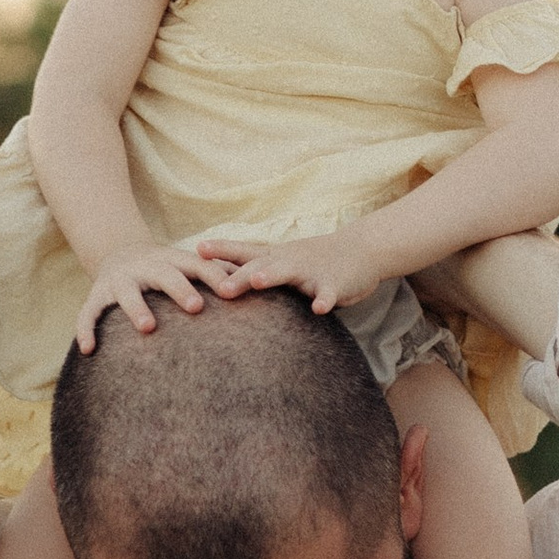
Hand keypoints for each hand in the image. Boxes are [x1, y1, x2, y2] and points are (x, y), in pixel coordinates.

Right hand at [72, 241, 255, 352]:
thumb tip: (262, 282)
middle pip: (165, 276)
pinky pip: (89, 313)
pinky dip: (86, 330)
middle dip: (180, 289)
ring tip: (148, 327)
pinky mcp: (97, 295)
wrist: (118, 252)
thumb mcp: (188, 266)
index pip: (199, 266)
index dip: (215, 277)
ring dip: (137, 309)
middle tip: (196, 306)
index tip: (233, 293)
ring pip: (127, 294)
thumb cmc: (167, 268)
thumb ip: (218, 274)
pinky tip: (90, 351)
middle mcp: (146, 268)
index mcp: (173, 261)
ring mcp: (120, 281)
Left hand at [231, 226, 391, 315]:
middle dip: (239, 275)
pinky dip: (323, 300)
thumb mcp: (283, 261)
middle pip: (259, 265)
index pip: (242, 251)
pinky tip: (319, 309)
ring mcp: (311, 271)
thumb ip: (257, 271)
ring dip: (272, 275)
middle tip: (220, 287)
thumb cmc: (315, 259)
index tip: (196, 250)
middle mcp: (288, 261)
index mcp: (274, 257)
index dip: (220, 250)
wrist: (362, 249)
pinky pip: (328, 293)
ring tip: (257, 281)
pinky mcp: (334, 283)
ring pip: (289, 272)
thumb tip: (221, 284)